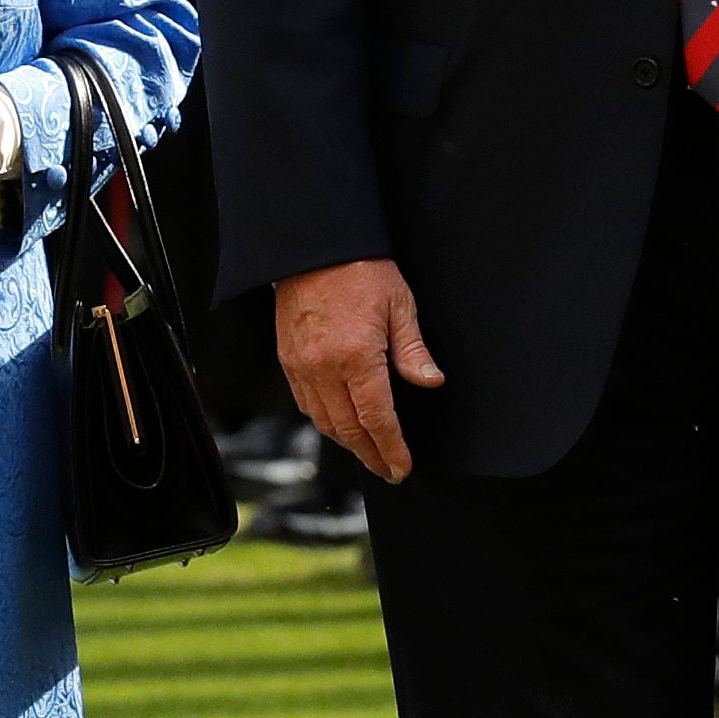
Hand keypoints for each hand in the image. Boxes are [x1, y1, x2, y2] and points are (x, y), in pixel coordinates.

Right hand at [279, 257, 440, 484]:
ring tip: (368, 451)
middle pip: (348, 429)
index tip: (401, 467)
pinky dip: (325, 421)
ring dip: (347, 442)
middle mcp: (324, 369)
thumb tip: (431, 381)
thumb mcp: (400, 305)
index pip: (377, 419)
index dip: (391, 448)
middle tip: (388, 470)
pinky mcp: (287, 360)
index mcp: (357, 357)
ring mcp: (302, 367)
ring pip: (324, 421)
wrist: (313, 248)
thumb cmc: (361, 270)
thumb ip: (413, 350)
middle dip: (371, 455)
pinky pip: (305, 404)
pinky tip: (340, 424)